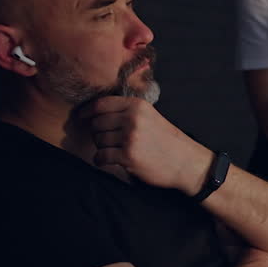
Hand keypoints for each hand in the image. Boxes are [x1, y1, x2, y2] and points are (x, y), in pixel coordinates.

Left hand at [80, 96, 210, 195]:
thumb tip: (97, 113)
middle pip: (97, 123)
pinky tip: (110, 161)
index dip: (87, 111)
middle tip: (109, 141)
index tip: (81, 117)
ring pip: (98, 140)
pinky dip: (101, 161)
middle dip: (98, 133)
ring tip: (116, 151)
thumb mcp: (151, 117)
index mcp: (137, 106)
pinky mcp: (128, 156)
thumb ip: (128, 112)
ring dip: (102, 148)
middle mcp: (133, 119)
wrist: (186, 162)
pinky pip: (101, 156)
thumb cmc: (167, 141)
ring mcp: (130, 137)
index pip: (101, 104)